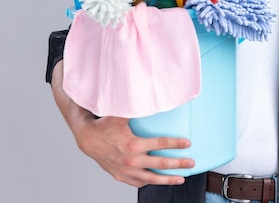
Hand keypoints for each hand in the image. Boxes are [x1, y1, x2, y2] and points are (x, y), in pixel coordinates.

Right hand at [74, 116, 194, 186]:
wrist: (87, 139)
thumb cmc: (105, 125)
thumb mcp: (121, 113)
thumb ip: (137, 106)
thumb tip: (150, 95)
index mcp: (133, 145)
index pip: (161, 144)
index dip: (176, 144)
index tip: (188, 143)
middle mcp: (131, 160)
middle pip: (161, 164)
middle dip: (178, 164)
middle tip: (191, 163)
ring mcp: (126, 170)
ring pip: (152, 178)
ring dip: (168, 179)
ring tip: (180, 178)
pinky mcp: (121, 176)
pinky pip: (138, 182)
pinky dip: (148, 182)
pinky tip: (156, 180)